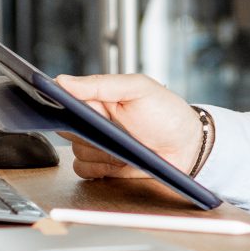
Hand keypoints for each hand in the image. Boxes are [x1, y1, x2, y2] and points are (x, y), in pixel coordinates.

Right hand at [52, 72, 204, 180]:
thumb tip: (62, 80)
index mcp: (98, 98)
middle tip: (111, 128)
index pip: (65, 98)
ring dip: (97, 151)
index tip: (71, 109)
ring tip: (124, 145)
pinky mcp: (102, 166)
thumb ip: (100, 83)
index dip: (63, 104)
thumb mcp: (138, 89)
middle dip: (86, 130)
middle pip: (66, 127)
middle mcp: (94, 121)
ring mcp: (97, 144)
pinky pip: (82, 170)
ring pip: (75, 150)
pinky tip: (117, 162)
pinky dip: (97, 168)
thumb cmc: (167, 114)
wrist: (187, 148)